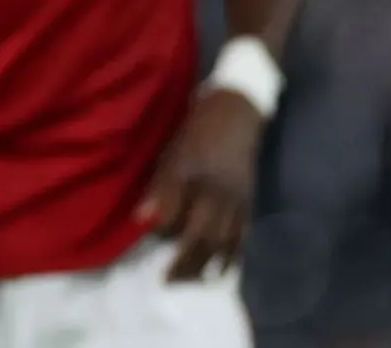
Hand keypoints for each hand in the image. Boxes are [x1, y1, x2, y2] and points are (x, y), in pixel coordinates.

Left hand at [134, 86, 263, 280]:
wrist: (240, 108)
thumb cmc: (200, 126)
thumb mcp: (174, 150)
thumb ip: (161, 185)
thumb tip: (142, 218)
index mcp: (197, 179)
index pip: (177, 218)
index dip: (162, 233)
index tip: (146, 240)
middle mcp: (219, 194)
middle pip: (202, 238)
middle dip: (186, 263)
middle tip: (169, 283)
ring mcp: (237, 199)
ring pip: (224, 241)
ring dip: (208, 265)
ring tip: (194, 282)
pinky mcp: (249, 199)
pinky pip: (243, 234)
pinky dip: (233, 255)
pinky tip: (224, 268)